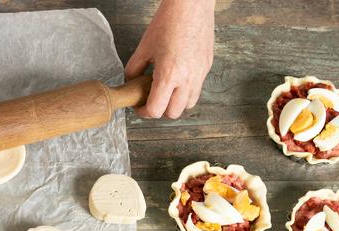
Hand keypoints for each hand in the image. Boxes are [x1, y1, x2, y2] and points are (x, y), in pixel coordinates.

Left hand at [125, 0, 214, 118]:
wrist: (191, 6)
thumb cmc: (167, 23)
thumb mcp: (143, 48)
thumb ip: (134, 70)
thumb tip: (130, 83)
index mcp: (169, 75)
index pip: (156, 110)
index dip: (143, 112)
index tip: (138, 106)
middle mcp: (188, 78)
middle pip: (174, 113)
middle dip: (160, 110)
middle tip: (150, 100)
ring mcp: (200, 74)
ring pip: (189, 104)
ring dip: (176, 103)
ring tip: (165, 90)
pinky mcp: (207, 67)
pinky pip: (197, 89)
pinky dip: (186, 91)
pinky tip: (177, 78)